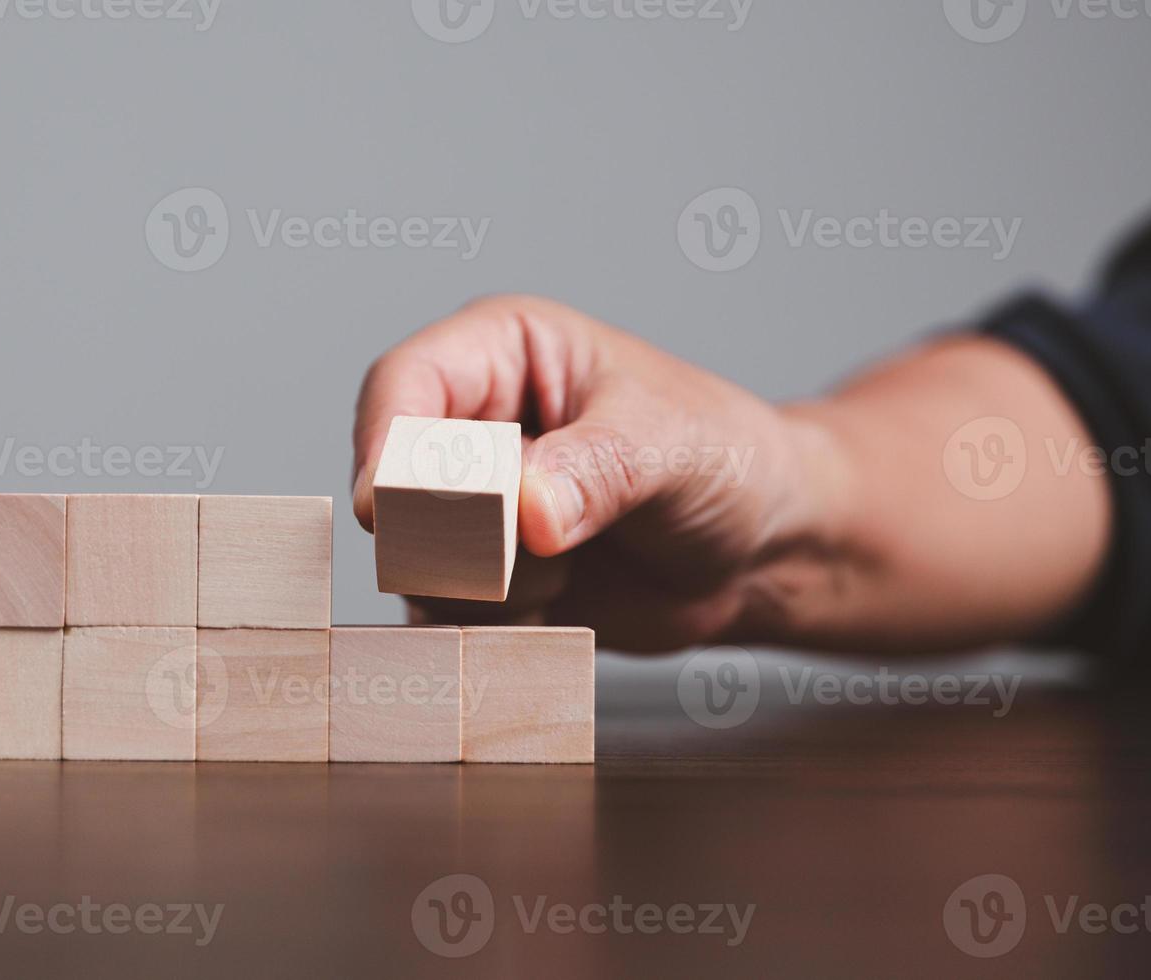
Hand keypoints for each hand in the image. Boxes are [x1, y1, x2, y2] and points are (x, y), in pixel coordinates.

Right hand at [351, 296, 1108, 655]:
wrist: (766, 548)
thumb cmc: (729, 460)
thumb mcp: (673, 448)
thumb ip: (598, 470)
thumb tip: (526, 511)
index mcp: (503, 351)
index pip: (403, 383)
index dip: (385, 443)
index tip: (387, 507)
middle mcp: (472, 423)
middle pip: (396, 482)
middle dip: (458, 531)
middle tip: (537, 545)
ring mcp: (469, 505)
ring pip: (417, 559)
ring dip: (490, 584)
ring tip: (571, 563)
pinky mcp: (480, 574)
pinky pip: (446, 613)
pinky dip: (500, 623)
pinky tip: (564, 601)